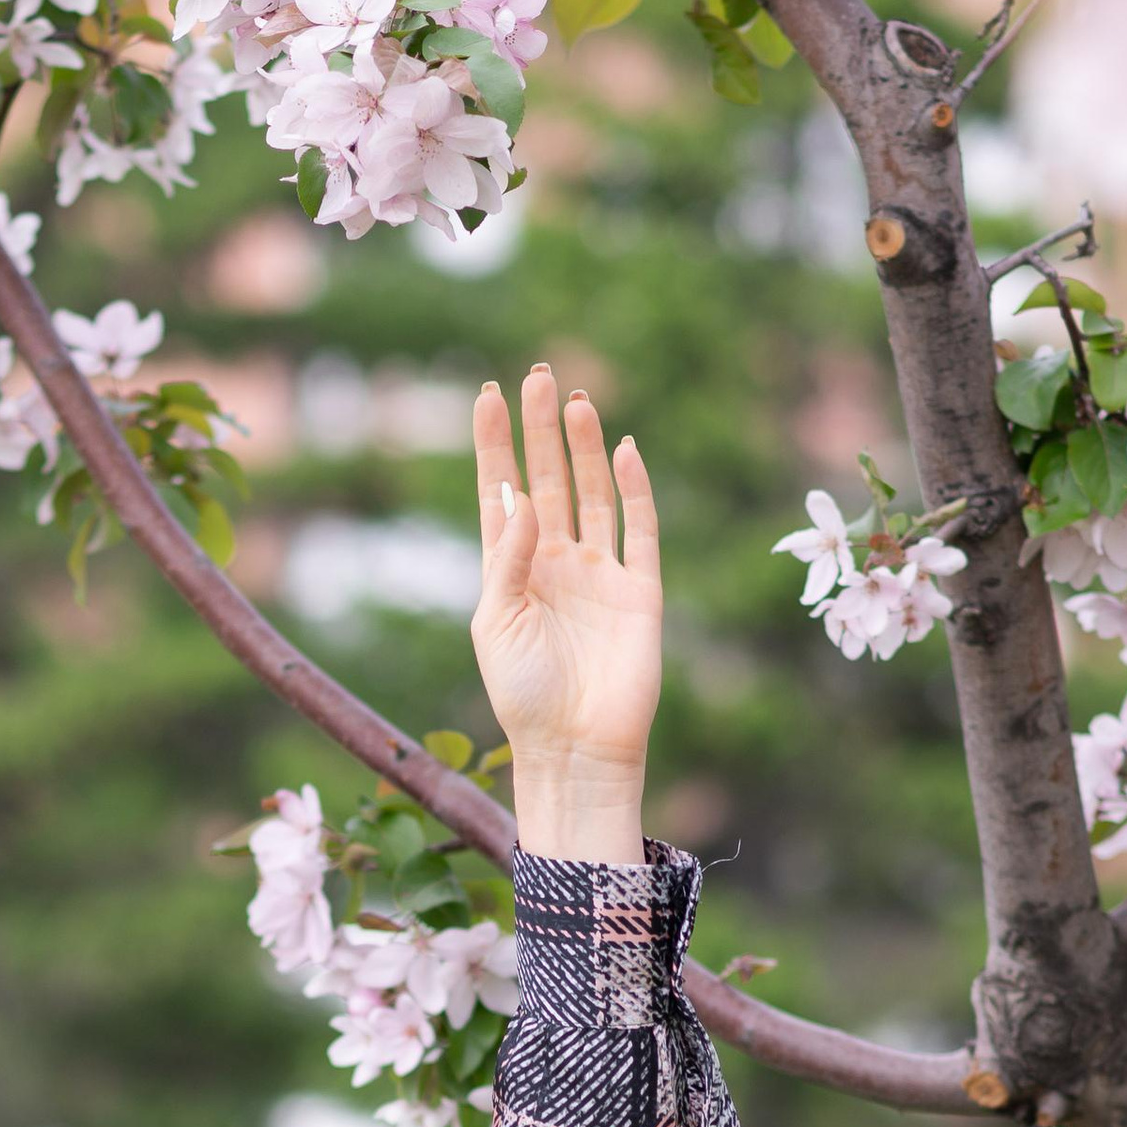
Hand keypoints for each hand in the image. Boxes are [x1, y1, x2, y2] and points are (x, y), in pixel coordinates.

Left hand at [470, 365, 660, 866]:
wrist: (577, 751)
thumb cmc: (525, 696)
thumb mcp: (497, 622)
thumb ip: (508, 557)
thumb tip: (523, 494)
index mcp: (512, 570)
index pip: (502, 491)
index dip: (494, 444)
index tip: (485, 396)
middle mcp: (557, 563)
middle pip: (549, 478)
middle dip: (540, 429)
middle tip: (535, 375)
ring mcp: (601, 573)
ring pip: (593, 493)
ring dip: (583, 447)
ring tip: (573, 400)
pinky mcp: (641, 590)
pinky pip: (641, 528)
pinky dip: (634, 489)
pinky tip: (622, 450)